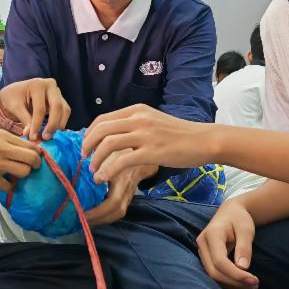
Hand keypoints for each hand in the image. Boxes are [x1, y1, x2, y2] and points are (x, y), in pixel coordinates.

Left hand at [0, 78, 70, 140]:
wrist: (16, 92)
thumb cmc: (13, 98)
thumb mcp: (15, 107)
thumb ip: (24, 119)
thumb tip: (32, 135)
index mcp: (37, 84)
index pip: (40, 108)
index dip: (37, 124)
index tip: (33, 137)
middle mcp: (50, 85)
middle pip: (57, 106)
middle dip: (52, 124)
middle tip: (45, 138)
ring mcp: (57, 92)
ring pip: (65, 109)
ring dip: (59, 125)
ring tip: (50, 136)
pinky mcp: (60, 100)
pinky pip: (65, 112)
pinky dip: (61, 123)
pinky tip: (53, 132)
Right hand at [0, 130, 40, 190]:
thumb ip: (9, 141)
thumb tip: (31, 149)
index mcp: (3, 135)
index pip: (31, 145)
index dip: (37, 154)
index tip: (35, 158)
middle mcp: (2, 147)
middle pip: (32, 158)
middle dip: (35, 165)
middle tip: (31, 168)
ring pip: (24, 172)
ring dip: (22, 175)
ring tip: (15, 174)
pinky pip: (9, 185)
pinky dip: (8, 186)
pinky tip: (3, 182)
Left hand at [82, 105, 211, 182]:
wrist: (204, 140)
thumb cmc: (180, 134)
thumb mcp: (154, 121)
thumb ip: (135, 124)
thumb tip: (114, 135)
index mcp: (137, 110)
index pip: (103, 118)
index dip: (89, 133)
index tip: (85, 145)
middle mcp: (139, 119)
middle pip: (101, 129)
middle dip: (87, 144)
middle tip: (83, 157)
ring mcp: (145, 135)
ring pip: (108, 144)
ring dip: (95, 159)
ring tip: (92, 171)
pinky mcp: (152, 152)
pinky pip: (122, 161)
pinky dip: (108, 170)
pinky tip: (103, 178)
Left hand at [84, 160, 156, 225]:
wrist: (139, 160)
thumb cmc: (122, 156)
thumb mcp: (112, 157)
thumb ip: (102, 168)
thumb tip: (93, 180)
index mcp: (123, 183)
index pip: (114, 202)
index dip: (99, 211)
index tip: (83, 213)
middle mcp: (126, 194)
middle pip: (116, 213)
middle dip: (98, 219)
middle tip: (81, 220)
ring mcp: (127, 198)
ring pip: (116, 215)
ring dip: (101, 220)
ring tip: (86, 221)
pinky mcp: (125, 200)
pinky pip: (115, 212)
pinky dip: (104, 216)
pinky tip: (94, 216)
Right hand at [195, 200, 259, 288]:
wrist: (230, 212)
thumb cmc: (239, 219)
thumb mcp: (246, 229)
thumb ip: (244, 247)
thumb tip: (242, 267)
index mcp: (212, 234)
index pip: (220, 261)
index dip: (236, 274)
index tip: (254, 280)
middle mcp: (202, 244)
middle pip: (214, 271)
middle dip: (234, 282)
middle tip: (255, 284)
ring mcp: (202, 251)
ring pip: (212, 275)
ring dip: (231, 284)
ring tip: (250, 284)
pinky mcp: (205, 258)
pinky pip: (214, 273)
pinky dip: (227, 281)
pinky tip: (241, 283)